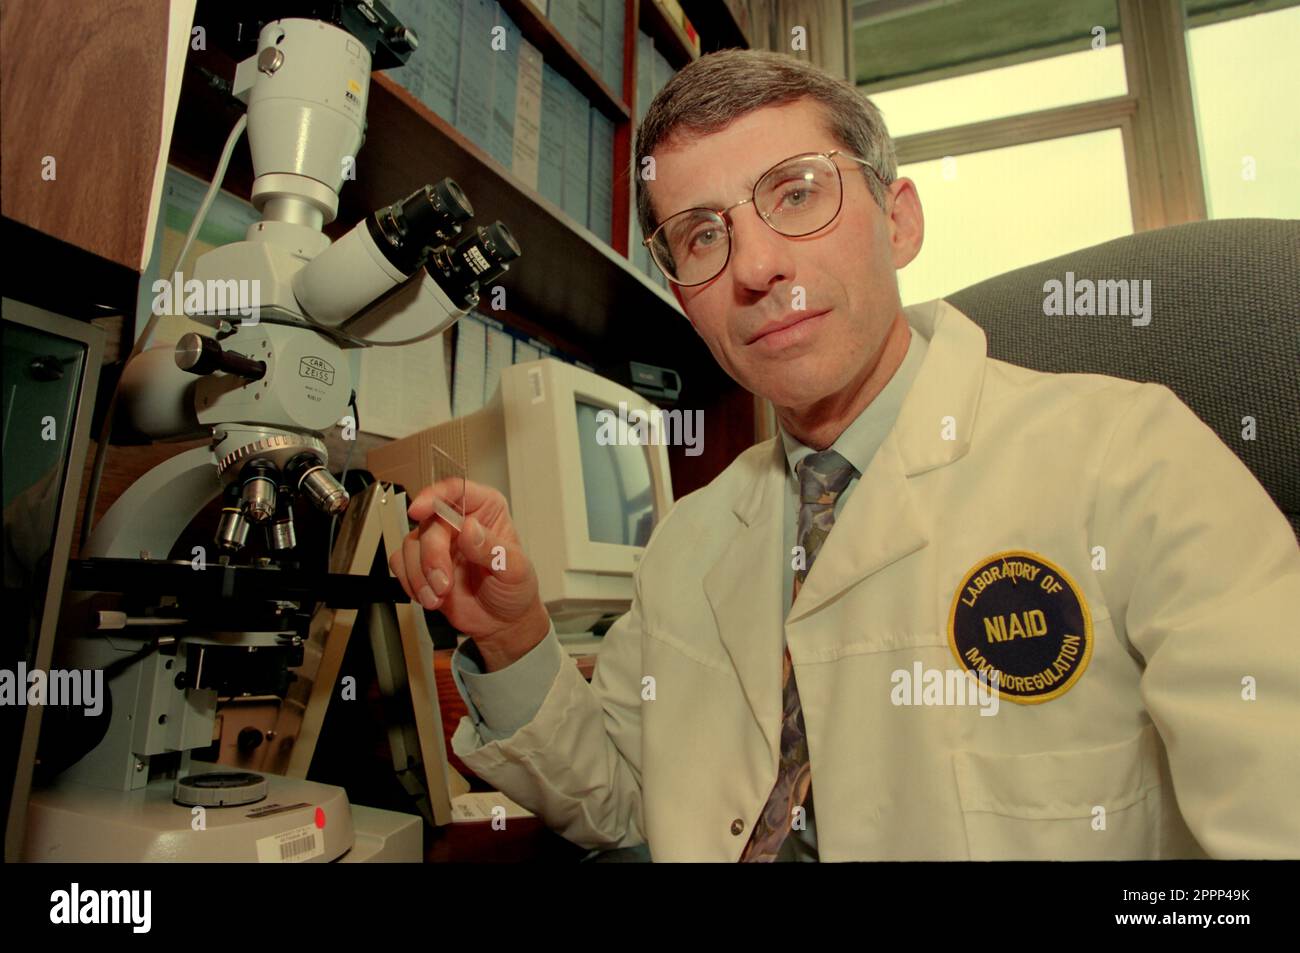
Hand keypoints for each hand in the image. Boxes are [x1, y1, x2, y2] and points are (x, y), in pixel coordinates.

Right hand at [389, 478, 548, 667]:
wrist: (502, 623)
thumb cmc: (514, 590)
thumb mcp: (514, 569)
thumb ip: (492, 549)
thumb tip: (469, 528)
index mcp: (485, 511)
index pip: (456, 490)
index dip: (435, 496)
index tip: (419, 510)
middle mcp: (458, 522)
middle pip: (429, 523)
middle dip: (431, 558)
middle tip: (442, 584)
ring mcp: (438, 543)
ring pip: (410, 545)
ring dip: (420, 575)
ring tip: (439, 596)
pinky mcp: (422, 564)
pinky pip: (400, 564)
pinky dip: (410, 583)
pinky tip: (429, 596)